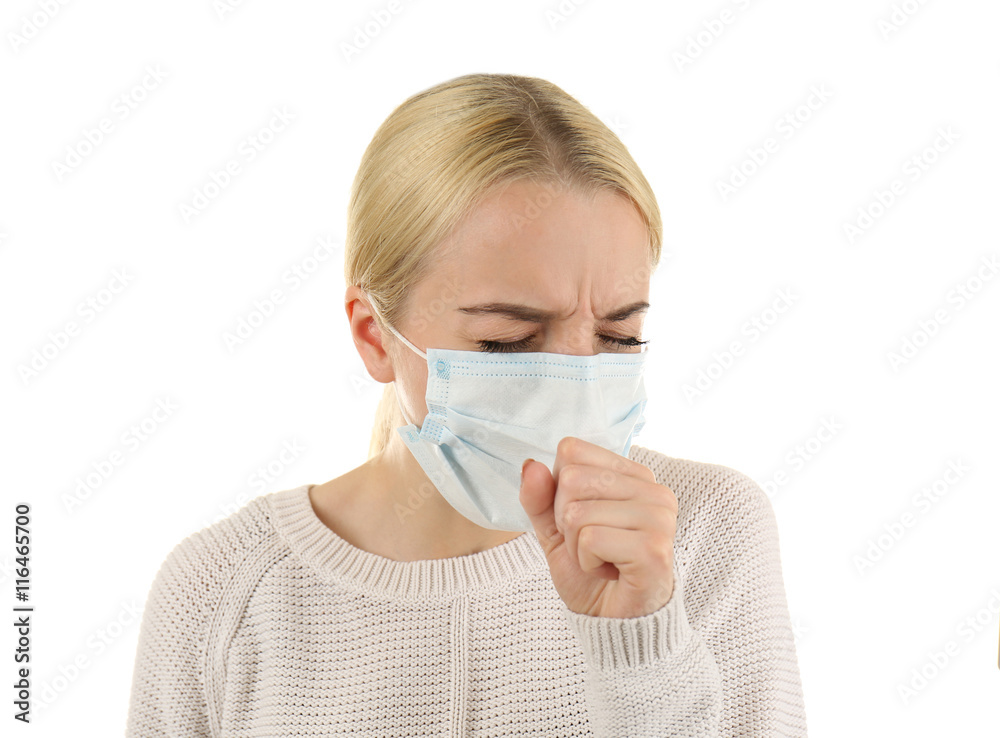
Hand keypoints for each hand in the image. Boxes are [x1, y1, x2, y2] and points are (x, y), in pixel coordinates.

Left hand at [519, 436, 677, 618]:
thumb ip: (540, 497)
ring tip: (602, 560)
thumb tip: (530, 465)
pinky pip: (590, 539)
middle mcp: (654, 490)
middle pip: (571, 479)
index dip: (560, 492)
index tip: (584, 523)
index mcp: (634, 475)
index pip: (571, 451)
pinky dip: (587, 563)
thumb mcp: (555, 529)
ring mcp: (658, 518)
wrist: (617, 625)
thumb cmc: (593, 573)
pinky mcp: (653, 548)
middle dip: (565, 521)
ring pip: (577, 511)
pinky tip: (610, 573)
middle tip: (591, 546)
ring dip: (576, 546)